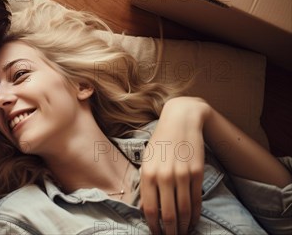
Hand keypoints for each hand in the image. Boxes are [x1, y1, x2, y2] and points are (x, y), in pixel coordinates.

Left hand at [139, 97, 208, 233]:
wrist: (180, 121)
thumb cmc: (160, 141)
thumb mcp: (146, 160)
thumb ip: (146, 183)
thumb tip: (147, 208)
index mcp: (147, 174)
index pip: (150, 210)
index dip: (153, 227)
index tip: (155, 234)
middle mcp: (164, 176)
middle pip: (168, 215)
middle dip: (170, 231)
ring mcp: (182, 175)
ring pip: (184, 211)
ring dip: (184, 226)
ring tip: (182, 233)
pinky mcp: (197, 174)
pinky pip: (196, 200)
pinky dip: (195, 215)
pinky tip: (193, 221)